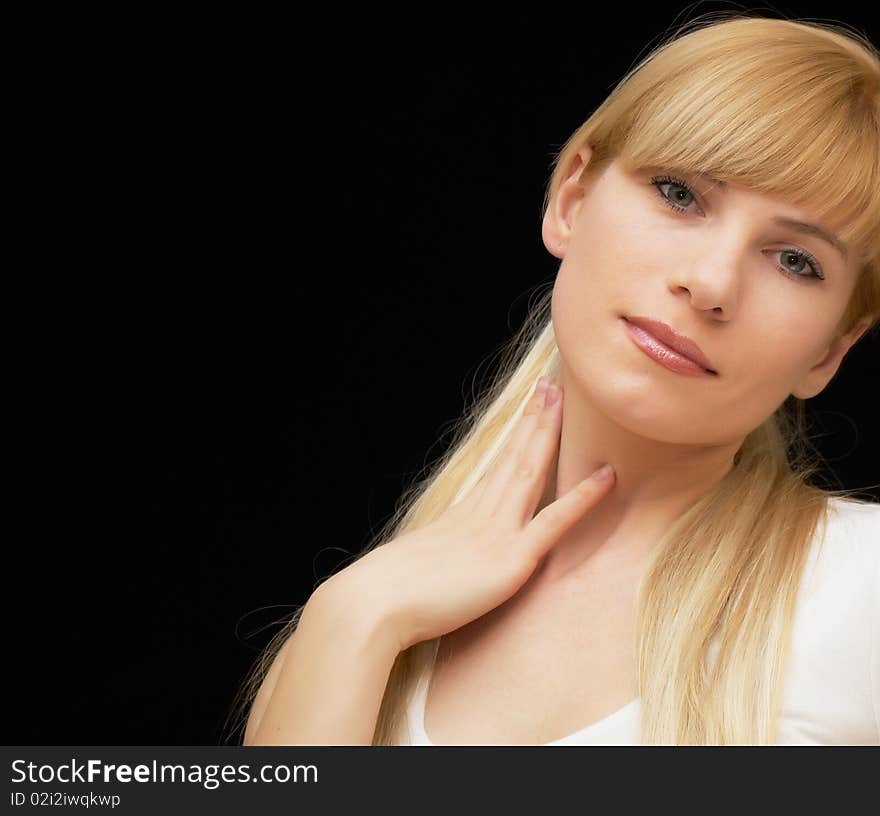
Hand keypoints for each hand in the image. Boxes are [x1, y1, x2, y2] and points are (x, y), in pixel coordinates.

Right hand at [318, 376, 615, 651]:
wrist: (374, 603)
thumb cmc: (388, 591)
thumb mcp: (419, 562)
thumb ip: (440, 554)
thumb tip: (441, 556)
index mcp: (462, 514)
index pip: (497, 465)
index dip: (517, 435)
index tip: (528, 407)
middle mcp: (482, 513)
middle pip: (514, 456)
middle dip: (534, 419)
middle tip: (550, 385)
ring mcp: (498, 532)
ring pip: (530, 471)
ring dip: (548, 434)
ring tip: (563, 400)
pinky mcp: (512, 559)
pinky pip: (554, 522)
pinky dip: (582, 497)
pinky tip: (607, 476)